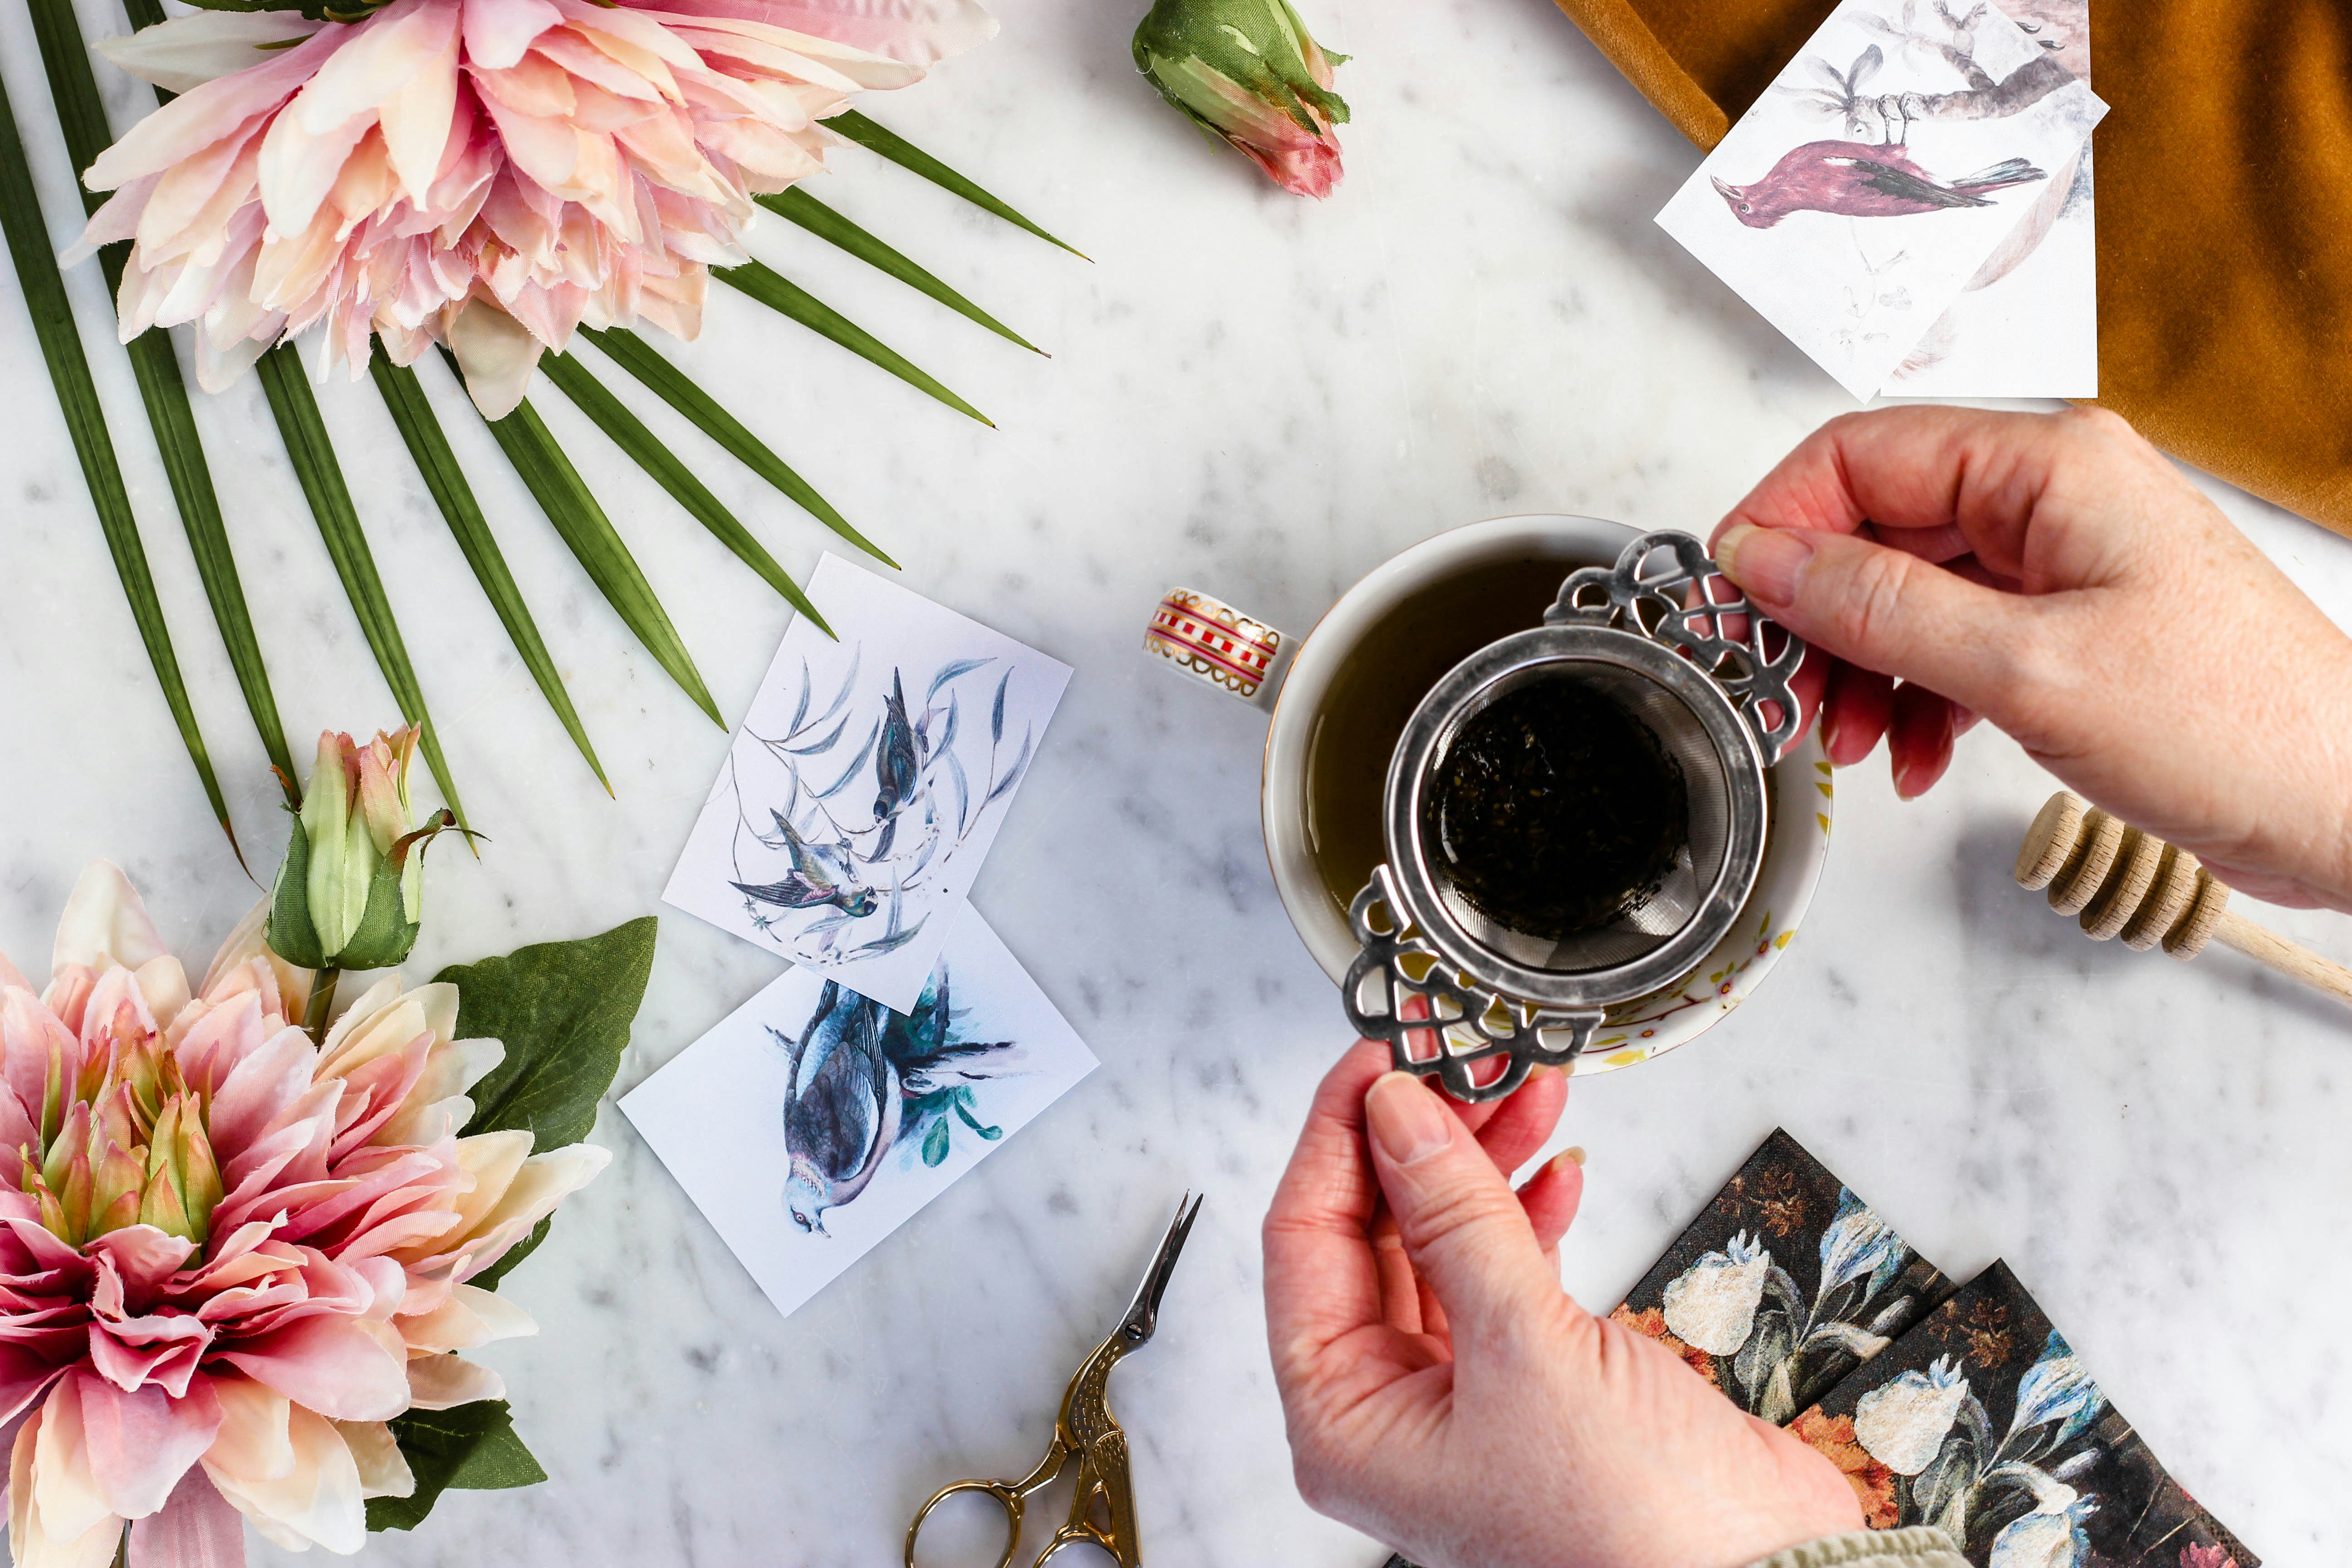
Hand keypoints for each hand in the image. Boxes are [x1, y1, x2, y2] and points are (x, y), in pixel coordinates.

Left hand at [1264, 1043, 1861, 1567]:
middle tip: (1459, 1059)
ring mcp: (1465, 1396)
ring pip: (1443, 1242)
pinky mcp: (1536, 1381)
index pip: (1304, 1242)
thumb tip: (1398, 1115)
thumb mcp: (1525, 1346)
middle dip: (1421, 1138)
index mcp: (1344, 1422)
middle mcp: (1392, 1411)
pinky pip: (1504, 1272)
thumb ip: (1456, 1218)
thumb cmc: (1637, 1531)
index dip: (1337, 1139)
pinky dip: (1525, 1211)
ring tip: (1519, 1086)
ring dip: (1481, 1160)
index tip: (1376, 1059)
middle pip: (1372, 1233)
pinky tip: (1552, 1165)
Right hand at [1711, 405, 2351, 910]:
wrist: (2346, 802)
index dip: (1781, 522)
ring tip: (1854, 744)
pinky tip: (1915, 757)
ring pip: (1908, 591)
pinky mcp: (2072, 626)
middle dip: (1819, 616)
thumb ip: (1879, 606)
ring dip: (1863, 669)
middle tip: (1787, 692)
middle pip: (1877, 526)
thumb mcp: (2023, 667)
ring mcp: (2064, 562)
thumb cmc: (2233, 725)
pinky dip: (1917, 697)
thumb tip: (1764, 560)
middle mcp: (2053, 497)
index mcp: (2048, 466)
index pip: (1860, 455)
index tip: (1735, 601)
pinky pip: (1955, 640)